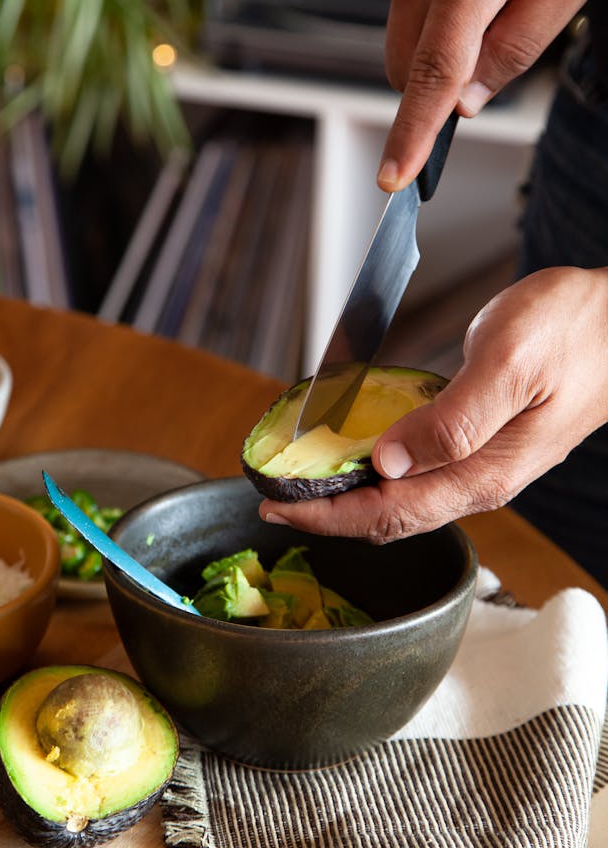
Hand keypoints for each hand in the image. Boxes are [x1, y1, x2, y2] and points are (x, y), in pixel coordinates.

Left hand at [260, 267, 607, 541]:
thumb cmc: (573, 330)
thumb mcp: (509, 364)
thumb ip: (451, 420)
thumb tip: (389, 463)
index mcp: (486, 471)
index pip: (391, 513)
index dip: (329, 515)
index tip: (277, 508)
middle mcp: (482, 480)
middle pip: (392, 517)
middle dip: (329, 514)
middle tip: (274, 501)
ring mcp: (485, 465)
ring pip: (405, 500)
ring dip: (351, 497)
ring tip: (304, 486)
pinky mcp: (484, 444)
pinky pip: (422, 474)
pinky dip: (379, 472)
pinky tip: (358, 457)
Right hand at [379, 0, 604, 190]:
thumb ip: (523, 43)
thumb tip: (473, 100)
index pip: (432, 77)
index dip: (412, 135)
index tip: (395, 178)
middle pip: (406, 73)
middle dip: (437, 92)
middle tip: (492, 58)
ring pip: (403, 47)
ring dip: (439, 55)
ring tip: (494, 1)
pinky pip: (407, 15)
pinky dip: (436, 24)